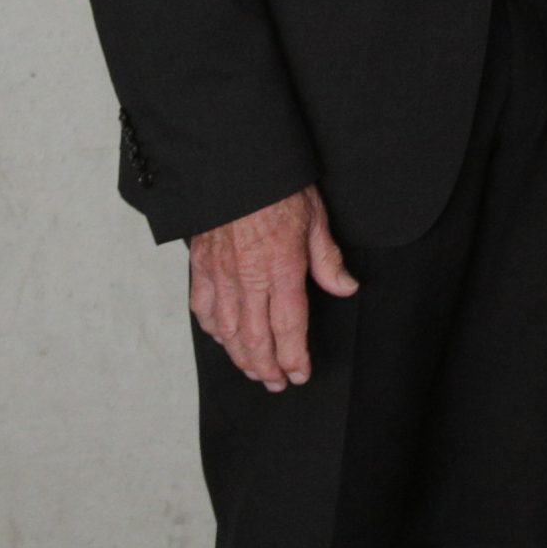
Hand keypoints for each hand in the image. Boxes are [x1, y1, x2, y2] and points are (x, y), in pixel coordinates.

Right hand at [188, 185, 357, 392]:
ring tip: (254, 371)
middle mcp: (247, 278)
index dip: (294, 357)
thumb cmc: (277, 187)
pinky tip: (223, 338)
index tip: (300, 374)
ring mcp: (220, 274)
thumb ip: (328, 259)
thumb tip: (346, 287)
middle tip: (278, 383)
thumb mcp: (315, 217)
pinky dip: (213, 329)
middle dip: (268, 367)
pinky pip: (202, 308)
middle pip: (255, 338)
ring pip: (227, 330)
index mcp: (280, 268)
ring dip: (241, 356)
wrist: (232, 163)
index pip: (288, 327)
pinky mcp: (200, 266)